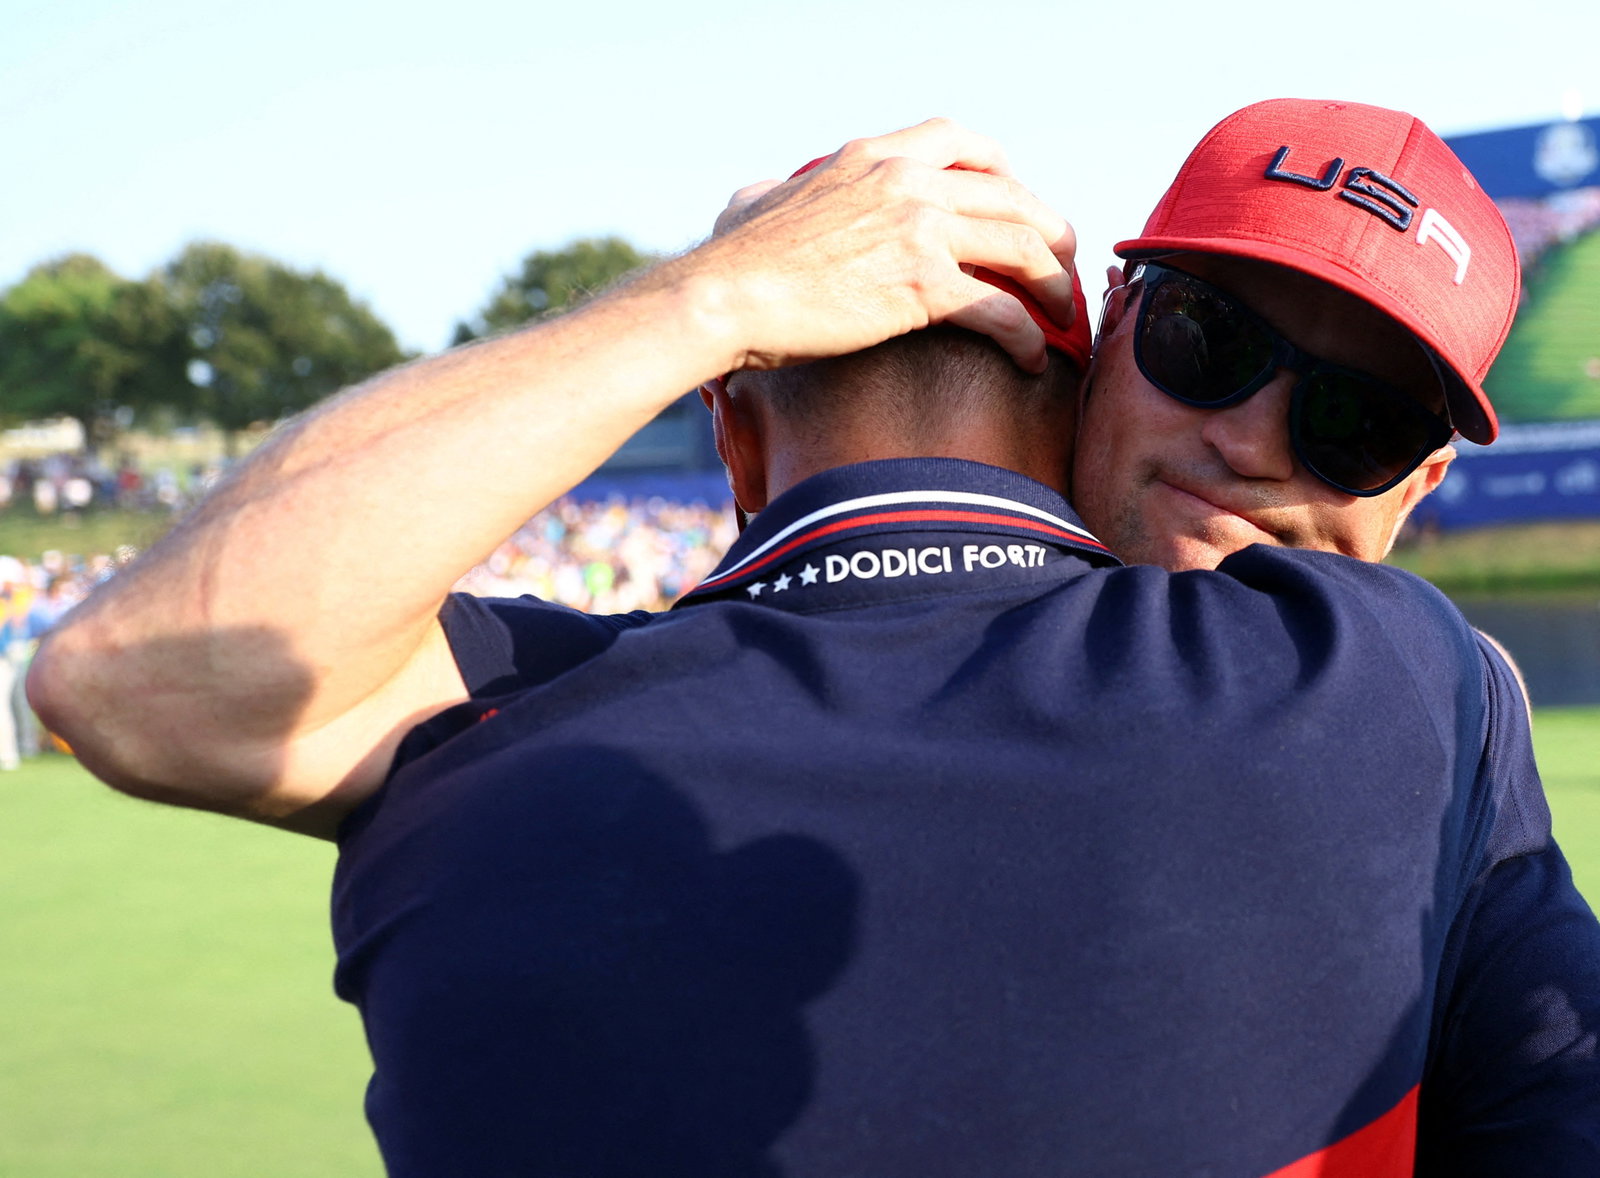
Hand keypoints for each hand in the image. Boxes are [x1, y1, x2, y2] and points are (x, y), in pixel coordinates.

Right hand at [690, 118, 1077, 373]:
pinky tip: (1032, 358)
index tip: (1016, 200)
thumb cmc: (731, 260)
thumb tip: (762, 194)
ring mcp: (920, 229)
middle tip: (1061, 265)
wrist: (725, 297)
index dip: (1003, 169)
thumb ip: (775, 190)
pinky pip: (1002, 309)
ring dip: (1053, 283)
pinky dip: (1028, 335)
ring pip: (1022, 247)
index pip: (961, 139)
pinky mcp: (923, 285)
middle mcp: (906, 181)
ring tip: (1062, 314)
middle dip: (1049, 231)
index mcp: (873, 156)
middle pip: (1012, 195)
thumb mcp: (756, 199)